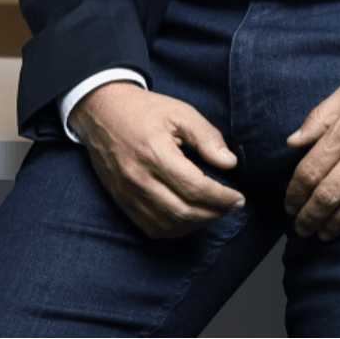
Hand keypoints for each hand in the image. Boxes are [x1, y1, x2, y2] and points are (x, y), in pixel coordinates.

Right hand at [70, 82, 244, 237]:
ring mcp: (127, 192)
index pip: (196, 188)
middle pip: (184, 212)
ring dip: (197, 224)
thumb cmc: (143, 110)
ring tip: (213, 212)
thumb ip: (207, 137)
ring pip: (168, 225)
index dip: (222, 198)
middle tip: (231, 206)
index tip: (238, 198)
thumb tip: (229, 163)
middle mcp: (138, 177)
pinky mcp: (121, 199)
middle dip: (215, 213)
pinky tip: (188, 218)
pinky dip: (174, 230)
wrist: (101, 110)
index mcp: (155, 152)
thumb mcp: (179, 112)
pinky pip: (150, 228)